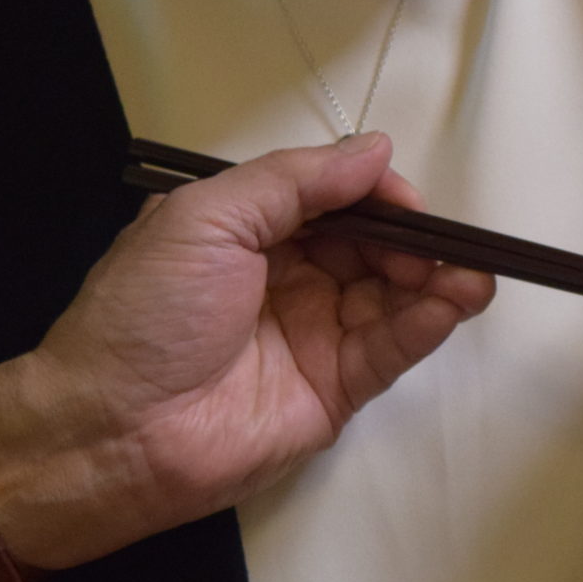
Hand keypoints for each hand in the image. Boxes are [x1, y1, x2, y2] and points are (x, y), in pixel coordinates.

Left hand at [0, 135, 492, 567]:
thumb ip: (293, 181)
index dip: (375, 195)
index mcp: (251, 232)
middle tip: (442, 245)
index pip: (333, 201)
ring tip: (470, 275)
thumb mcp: (205, 219)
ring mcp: (316, 336)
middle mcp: (289, 279)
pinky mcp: (336, 391)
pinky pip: (392, 350)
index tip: (407, 199)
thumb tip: (374, 150)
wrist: (112, 431)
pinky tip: (453, 303)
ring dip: (438, 281)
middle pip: (373, 247)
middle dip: (414, 241)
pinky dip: (428, 324)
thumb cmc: (146, 314)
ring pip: (394, 297)